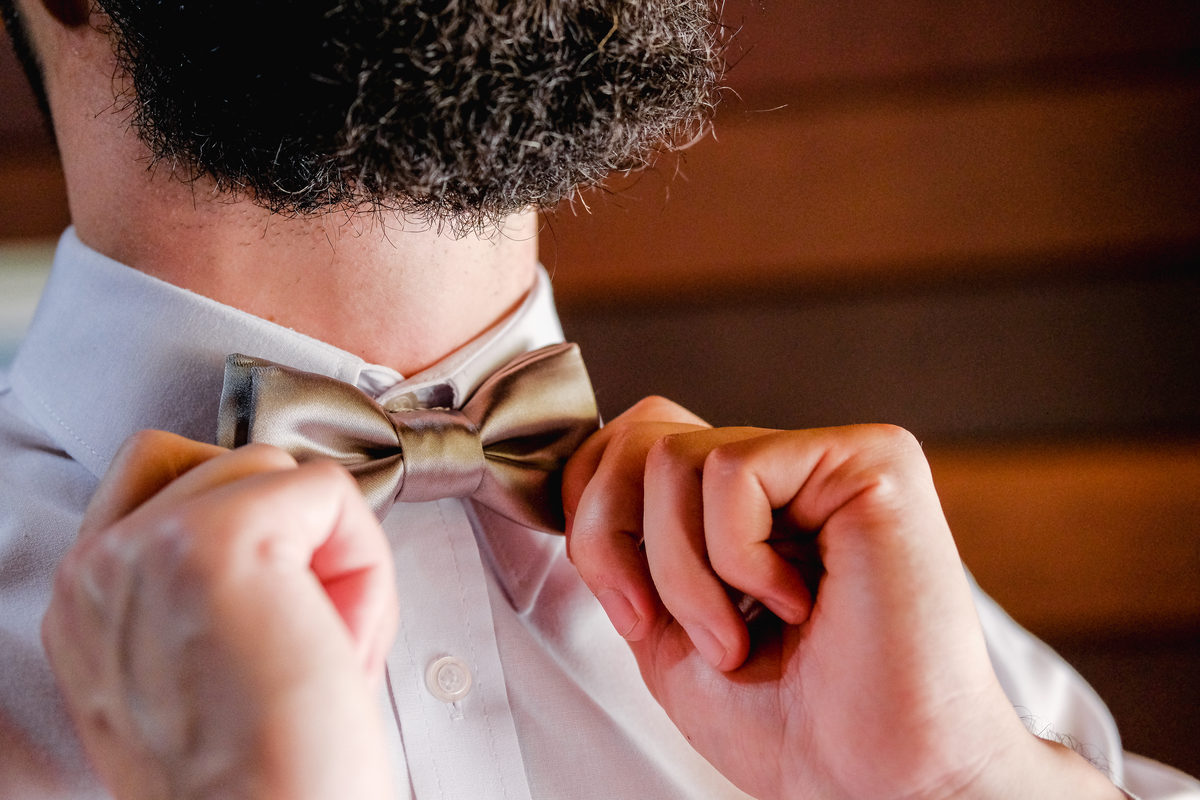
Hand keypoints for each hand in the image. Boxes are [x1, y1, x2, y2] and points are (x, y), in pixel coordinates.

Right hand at [42, 430, 396, 799]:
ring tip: (325, 644)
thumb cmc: (258, 777)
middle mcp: (102, 566)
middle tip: (306, 637)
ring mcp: (153, 544)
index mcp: (89, 597)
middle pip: (234, 467)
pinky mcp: (220, 540)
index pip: (162, 472)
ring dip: (334, 554)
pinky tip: (342, 642)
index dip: (247, 513)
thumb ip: (197, 586)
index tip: (281, 596)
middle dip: (295, 541)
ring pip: (281, 474)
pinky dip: (365, 562)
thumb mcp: (195, 669)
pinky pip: (330, 491)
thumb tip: (278, 526)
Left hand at [564, 405, 1123, 799]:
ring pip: (676, 458)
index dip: (594, 513)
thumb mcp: (662, 622)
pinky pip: (734, 470)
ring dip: (680, 572)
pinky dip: (733, 557)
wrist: (871, 787)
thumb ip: (626, 540)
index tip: (628, 609)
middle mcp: (793, 469)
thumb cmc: (783, 725)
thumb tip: (582, 473)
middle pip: (644, 436)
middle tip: (658, 625)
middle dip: (614, 543)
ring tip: (736, 639)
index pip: (636, 440)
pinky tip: (797, 605)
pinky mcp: (872, 461)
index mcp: (751, 504)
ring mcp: (834, 459)